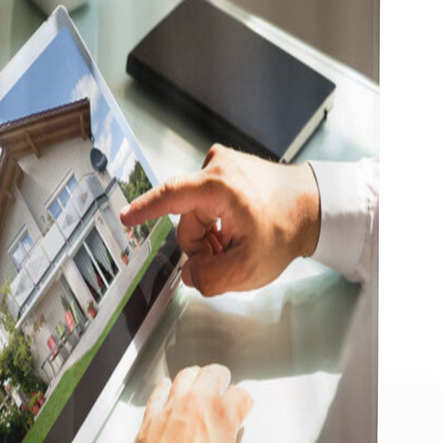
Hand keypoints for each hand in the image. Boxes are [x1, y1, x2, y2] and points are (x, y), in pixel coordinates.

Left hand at [117, 365, 279, 442]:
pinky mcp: (142, 434)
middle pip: (207, 377)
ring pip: (179, 381)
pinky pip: (153, 400)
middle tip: (223, 382)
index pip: (238, 397)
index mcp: (220, 423)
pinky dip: (162, 391)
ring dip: (191, 379)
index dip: (244, 401)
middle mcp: (190, 412)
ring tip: (196, 381)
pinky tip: (164, 392)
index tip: (245, 406)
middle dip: (219, 378)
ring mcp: (163, 420)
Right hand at [120, 144, 320, 295]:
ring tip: (236, 244)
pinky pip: (207, 204)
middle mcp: (218, 168)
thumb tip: (189, 274)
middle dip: (201, 244)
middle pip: (186, 219)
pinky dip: (218, 222)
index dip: (144, 210)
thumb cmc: (288, 228)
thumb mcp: (249, 268)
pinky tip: (238, 230)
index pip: (170, 197)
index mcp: (219, 187)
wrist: (316, 206)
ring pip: (196, 214)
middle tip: (226, 256)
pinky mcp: (227, 168)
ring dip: (211, 235)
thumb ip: (209, 278)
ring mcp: (223, 164)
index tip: (125, 217)